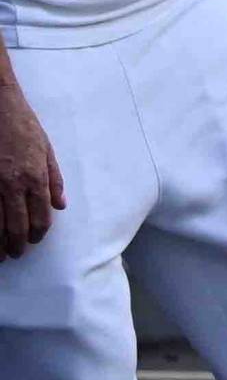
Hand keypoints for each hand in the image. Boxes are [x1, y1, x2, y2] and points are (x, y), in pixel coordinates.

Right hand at [0, 83, 59, 259]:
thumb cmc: (22, 125)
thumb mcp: (46, 149)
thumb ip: (54, 179)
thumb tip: (61, 205)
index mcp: (35, 177)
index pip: (40, 216)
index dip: (38, 233)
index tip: (34, 241)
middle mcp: (13, 185)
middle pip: (15, 225)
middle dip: (16, 244)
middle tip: (15, 254)